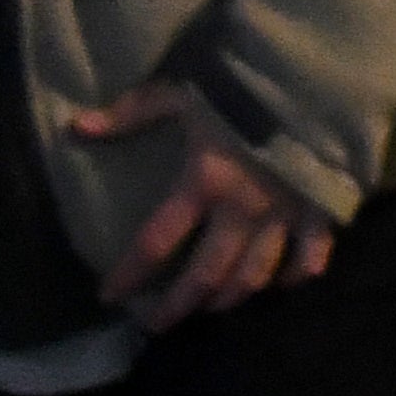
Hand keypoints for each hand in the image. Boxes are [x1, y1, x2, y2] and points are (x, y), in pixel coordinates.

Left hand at [69, 84, 336, 330]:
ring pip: (254, 276)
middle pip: (205, 275)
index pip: (155, 243)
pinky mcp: (320, 209)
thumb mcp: (181, 90)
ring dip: (229, 298)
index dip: (129, 274)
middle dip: (177, 305)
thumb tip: (76, 128)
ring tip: (212, 307)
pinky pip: (311, 258)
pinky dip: (295, 276)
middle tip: (157, 325)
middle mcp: (242, 211)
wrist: (314, 71)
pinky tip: (283, 284)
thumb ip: (132, 112)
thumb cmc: (242, 80)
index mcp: (203, 183)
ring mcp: (285, 215)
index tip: (108, 295)